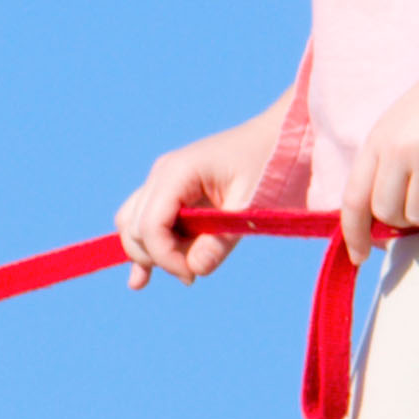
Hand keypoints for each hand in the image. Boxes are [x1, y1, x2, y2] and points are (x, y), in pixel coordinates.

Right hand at [117, 93, 292, 288]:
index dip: (165, 257)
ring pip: (134, 224)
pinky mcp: (174, 192)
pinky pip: (146, 220)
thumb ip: (221, 241)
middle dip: (158, 257)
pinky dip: (146, 247)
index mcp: (178, 172)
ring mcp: (165, 182)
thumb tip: (194, 271)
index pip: (149, 225)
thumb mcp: (251, 206)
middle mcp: (163, 174)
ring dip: (149, 253)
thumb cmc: (272, 165)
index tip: (193, 276)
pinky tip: (139, 279)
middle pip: (135, 227)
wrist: (284, 138)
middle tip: (194, 274)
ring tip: (180, 274)